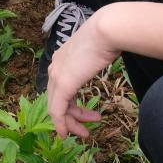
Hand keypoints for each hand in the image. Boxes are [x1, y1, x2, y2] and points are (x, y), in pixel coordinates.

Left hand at [45, 9, 120, 138]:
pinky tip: (67, 133)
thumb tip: (104, 55)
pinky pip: (57, 110)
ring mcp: (57, 76)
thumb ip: (92, 60)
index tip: (81, 115)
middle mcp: (55, 67)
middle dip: (70, 117)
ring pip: (56, 108)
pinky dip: (61, 123)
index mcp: (61, 59)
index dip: (68, 105)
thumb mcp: (96, 51)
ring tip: (86, 132)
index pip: (59, 88)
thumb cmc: (107, 38)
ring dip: (70, 123)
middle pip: (56, 99)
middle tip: (85, 130)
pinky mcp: (63, 84)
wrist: (106, 30)